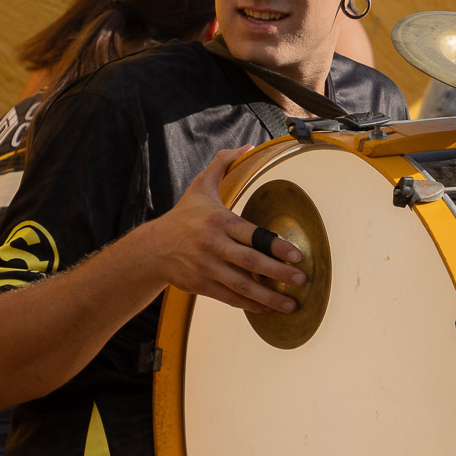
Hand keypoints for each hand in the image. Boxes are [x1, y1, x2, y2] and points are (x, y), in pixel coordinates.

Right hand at [148, 147, 304, 312]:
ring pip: (241, 284)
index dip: (275, 246)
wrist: (153, 248)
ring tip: (291, 305)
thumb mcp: (200, 186)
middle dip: (278, 273)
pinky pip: (229, 297)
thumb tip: (248, 146)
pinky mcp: (200, 284)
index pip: (252, 234)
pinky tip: (268, 309)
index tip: (296, 255)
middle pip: (250, 262)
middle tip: (301, 280)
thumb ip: (223, 163)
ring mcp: (206, 267)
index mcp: (218, 221)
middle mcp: (213, 245)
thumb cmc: (184, 216)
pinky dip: (250, 305)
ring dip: (268, 296)